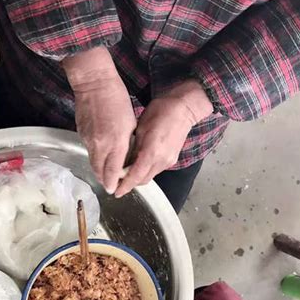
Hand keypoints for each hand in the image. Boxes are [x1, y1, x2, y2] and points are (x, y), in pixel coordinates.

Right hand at [62, 47, 135, 192]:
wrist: (93, 83)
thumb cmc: (116, 98)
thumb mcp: (131, 122)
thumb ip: (128, 143)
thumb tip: (127, 157)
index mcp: (116, 142)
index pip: (113, 171)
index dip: (114, 183)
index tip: (115, 190)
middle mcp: (100, 145)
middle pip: (100, 172)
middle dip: (105, 181)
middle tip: (111, 186)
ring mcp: (88, 140)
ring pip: (93, 163)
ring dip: (99, 171)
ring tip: (106, 176)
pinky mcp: (81, 135)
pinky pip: (88, 152)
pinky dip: (95, 158)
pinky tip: (100, 156)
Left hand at [115, 79, 212, 197]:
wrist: (184, 107)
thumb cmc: (161, 111)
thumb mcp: (140, 127)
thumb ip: (133, 148)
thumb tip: (123, 163)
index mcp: (152, 152)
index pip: (135, 176)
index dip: (124, 186)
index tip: (115, 192)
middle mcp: (162, 160)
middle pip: (143, 180)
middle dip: (130, 183)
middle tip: (117, 182)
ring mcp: (168, 161)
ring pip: (150, 176)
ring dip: (138, 177)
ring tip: (126, 173)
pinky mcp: (172, 159)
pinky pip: (156, 170)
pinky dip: (146, 171)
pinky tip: (139, 164)